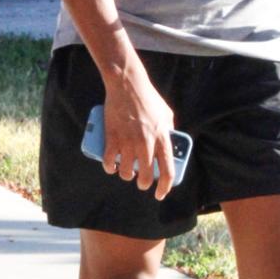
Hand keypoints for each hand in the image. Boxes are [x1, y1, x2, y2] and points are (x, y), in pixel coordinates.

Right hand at [102, 69, 176, 200]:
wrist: (127, 85)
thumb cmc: (149, 98)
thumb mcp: (167, 114)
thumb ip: (169, 131)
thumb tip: (170, 145)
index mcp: (162, 138)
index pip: (167, 171)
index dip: (165, 187)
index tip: (160, 193)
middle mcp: (146, 143)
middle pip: (146, 176)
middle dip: (144, 184)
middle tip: (142, 183)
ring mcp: (128, 142)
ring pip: (126, 171)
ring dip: (126, 175)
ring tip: (127, 173)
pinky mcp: (112, 137)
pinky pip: (109, 161)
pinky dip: (110, 167)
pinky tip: (111, 167)